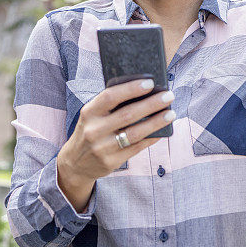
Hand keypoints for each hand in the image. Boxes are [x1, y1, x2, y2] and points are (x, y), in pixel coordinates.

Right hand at [58, 79, 174, 184]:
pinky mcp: (111, 162)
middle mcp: (94, 130)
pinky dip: (151, 138)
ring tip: (170, 113)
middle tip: (169, 96)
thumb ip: (109, 105)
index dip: (131, 89)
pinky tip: (162, 131)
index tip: (150, 83)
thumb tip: (143, 92)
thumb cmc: (90, 131)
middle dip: (151, 104)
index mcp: (89, 112)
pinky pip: (136, 147)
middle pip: (128, 114)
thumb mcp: (91, 115)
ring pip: (135, 133)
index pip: (111, 96)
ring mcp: (102, 147)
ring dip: (156, 122)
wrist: (75, 163)